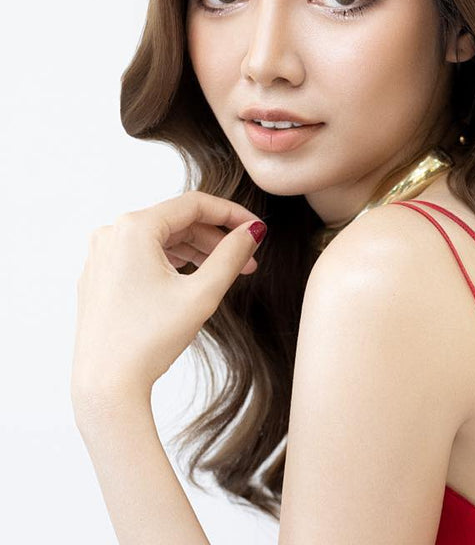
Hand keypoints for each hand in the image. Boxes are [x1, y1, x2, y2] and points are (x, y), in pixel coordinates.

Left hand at [71, 190, 265, 409]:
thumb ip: (232, 254)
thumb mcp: (202, 293)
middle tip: (249, 259)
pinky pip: (144, 255)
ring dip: (198, 251)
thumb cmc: (149, 340)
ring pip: (162, 239)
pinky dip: (174, 262)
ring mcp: (102, 255)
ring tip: (228, 273)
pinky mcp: (100, 276)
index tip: (258, 229)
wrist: (106, 386)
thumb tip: (253, 231)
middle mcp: (112, 234)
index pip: (195, 204)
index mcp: (133, 228)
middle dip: (217, 238)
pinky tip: (196, 279)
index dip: (232, 214)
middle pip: (178, 221)